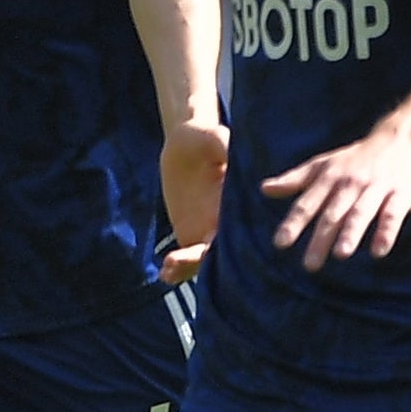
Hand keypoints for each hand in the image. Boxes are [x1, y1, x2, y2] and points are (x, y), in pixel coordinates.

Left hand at [159, 117, 227, 282]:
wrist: (184, 143)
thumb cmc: (204, 137)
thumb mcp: (215, 137)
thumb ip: (224, 147)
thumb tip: (230, 154)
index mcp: (241, 202)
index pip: (245, 229)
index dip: (238, 244)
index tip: (217, 248)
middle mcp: (228, 221)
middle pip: (225, 252)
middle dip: (207, 261)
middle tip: (183, 258)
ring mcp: (210, 231)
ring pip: (205, 260)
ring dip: (189, 268)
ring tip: (170, 267)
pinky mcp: (190, 234)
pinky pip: (187, 257)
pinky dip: (178, 269)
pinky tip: (165, 274)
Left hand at [262, 124, 410, 271]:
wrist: (400, 140)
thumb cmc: (355, 159)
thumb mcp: (323, 164)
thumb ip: (295, 180)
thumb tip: (264, 189)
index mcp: (329, 179)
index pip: (307, 205)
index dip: (293, 224)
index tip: (280, 244)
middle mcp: (350, 184)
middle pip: (332, 215)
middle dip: (320, 239)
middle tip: (310, 265)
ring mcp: (375, 189)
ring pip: (361, 214)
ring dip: (351, 233)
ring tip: (341, 255)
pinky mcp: (400, 195)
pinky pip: (392, 215)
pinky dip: (386, 232)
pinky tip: (378, 252)